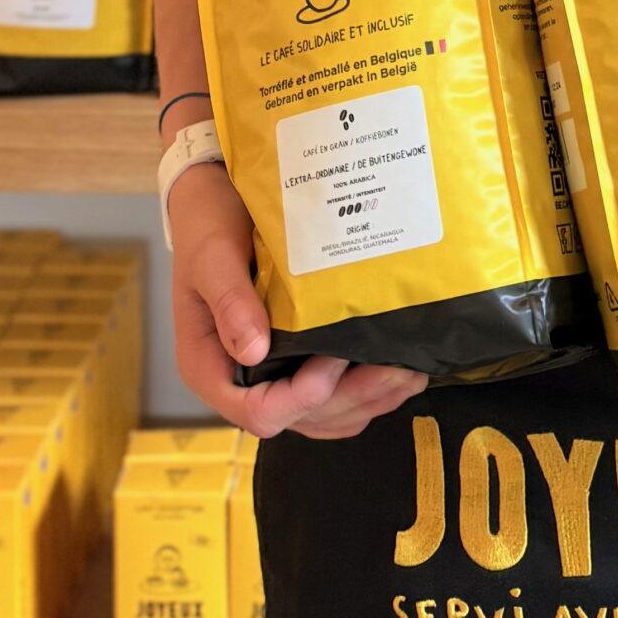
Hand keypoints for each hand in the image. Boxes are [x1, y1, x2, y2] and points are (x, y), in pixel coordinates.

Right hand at [170, 160, 426, 439]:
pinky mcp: (296, 359)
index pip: (256, 411)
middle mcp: (241, 379)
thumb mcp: (211, 256)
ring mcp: (271, 374)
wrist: (216, 199)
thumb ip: (229, 303)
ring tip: (409, 372)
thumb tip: (253, 352)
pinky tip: (396, 370)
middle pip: (300, 418)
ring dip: (368, 401)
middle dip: (352, 399)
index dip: (300, 398)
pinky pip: (332, 397)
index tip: (334, 362)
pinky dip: (365, 392)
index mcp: (210, 365)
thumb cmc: (208, 225)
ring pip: (323, 415)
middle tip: (398, 369)